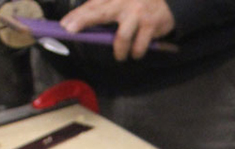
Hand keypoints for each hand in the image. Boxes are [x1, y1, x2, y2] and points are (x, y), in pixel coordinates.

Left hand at [60, 0, 174, 60]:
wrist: (169, 2)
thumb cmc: (140, 4)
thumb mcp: (122, 2)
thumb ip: (104, 9)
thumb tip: (81, 23)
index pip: (92, 5)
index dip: (78, 15)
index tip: (65, 25)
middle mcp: (124, 2)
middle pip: (100, 12)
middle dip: (84, 20)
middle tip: (71, 30)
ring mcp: (137, 13)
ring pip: (122, 36)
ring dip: (119, 51)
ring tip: (120, 57)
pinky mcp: (150, 24)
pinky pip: (140, 43)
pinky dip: (136, 52)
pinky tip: (136, 54)